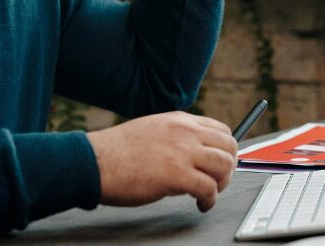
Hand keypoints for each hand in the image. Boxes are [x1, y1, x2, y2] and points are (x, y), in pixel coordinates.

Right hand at [86, 111, 236, 211]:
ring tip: (208, 194)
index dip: (225, 150)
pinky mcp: (177, 175)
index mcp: (179, 120)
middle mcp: (185, 132)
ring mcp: (183, 152)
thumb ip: (175, 137)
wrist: (95, 161)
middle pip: (229, 146)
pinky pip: (209, 189)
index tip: (220, 164)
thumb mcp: (152, 129)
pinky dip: (210, 200)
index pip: (220, 130)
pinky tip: (201, 204)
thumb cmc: (117, 151)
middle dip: (229, 167)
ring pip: (224, 166)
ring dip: (222, 184)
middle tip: (219, 181)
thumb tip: (194, 156)